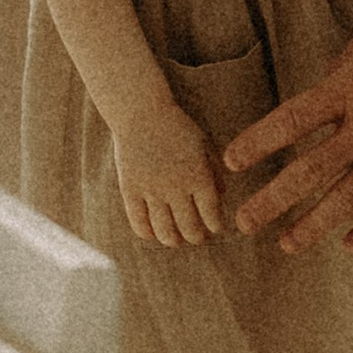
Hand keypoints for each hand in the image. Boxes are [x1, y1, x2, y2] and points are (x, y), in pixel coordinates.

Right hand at [113, 95, 225, 245]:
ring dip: (173, 240)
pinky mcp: (130, 190)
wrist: (141, 112)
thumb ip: (215, 172)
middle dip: (197, 238)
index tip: (214, 227)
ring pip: (165, 232)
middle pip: (190, 229)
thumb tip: (221, 198)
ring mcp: (152, 191)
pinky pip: (139, 223)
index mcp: (199, 176)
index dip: (215, 226)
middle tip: (198, 237)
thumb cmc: (177, 126)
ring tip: (176, 239)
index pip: (212, 216)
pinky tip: (153, 232)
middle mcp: (177, 187)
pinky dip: (148, 233)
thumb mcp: (204, 144)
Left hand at [222, 0, 352, 254]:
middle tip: (243, 222)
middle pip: (312, 170)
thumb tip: (326, 83)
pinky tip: (350, 244)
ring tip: (288, 244)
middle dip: (272, 200)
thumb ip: (350, 60)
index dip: (258, 144)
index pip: (291, 121)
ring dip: (314, 225)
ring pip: (350, 198)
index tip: (232, 162)